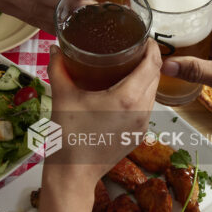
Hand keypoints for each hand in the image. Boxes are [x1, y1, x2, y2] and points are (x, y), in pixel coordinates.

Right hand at [44, 41, 160, 181]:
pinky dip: (141, 95)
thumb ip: (59, 69)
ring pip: (153, 93)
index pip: (152, 64)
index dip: (151, 47)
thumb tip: (56, 48)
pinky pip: (146, 108)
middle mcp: (141, 110)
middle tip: (133, 48)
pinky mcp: (138, 136)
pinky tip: (124, 91)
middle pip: (155, 77)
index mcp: (127, 98)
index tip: (144, 37)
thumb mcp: (62, 97)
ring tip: (129, 66)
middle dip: (148, 60)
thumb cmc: (68, 137)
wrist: (73, 174)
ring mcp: (142, 125)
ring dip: (146, 78)